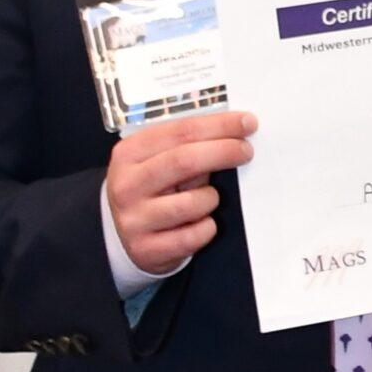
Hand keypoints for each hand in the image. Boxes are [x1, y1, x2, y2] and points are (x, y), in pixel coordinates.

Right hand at [106, 110, 254, 275]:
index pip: (180, 131)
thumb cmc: (154, 189)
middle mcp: (126, 185)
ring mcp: (133, 219)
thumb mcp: (160, 159)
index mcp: (129, 154)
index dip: (218, 125)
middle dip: (223, 152)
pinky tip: (202, 222)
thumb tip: (235, 129)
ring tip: (209, 197)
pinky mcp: (146, 249)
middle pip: (184, 160)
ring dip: (212, 197)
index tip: (246, 123)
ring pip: (192, 202)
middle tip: (245, 151)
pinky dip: (207, 227)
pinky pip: (193, 235)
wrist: (126, 234)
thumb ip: (189, 144)